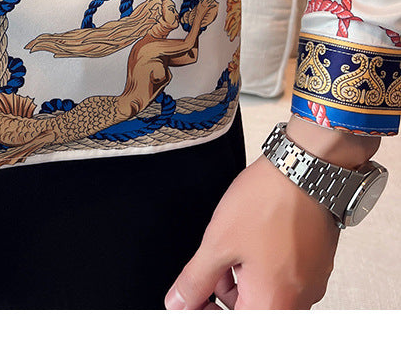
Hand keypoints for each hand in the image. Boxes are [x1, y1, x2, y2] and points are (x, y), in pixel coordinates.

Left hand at [165, 154, 338, 308]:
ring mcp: (310, 282)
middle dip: (223, 292)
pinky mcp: (315, 264)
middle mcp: (298, 301)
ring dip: (240, 278)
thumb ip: (196, 280)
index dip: (206, 312)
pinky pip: (282, 278)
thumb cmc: (267, 203)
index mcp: (273, 305)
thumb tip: (179, 304)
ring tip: (229, 244)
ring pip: (265, 294)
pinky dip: (261, 266)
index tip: (191, 299)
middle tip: (209, 265)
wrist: (304, 169)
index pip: (234, 326)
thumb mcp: (218, 242)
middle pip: (251, 312)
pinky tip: (250, 239)